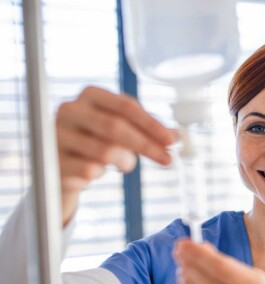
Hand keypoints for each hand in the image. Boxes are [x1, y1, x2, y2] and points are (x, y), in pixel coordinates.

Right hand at [56, 86, 174, 224]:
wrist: (61, 162)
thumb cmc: (97, 139)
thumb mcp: (121, 128)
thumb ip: (146, 129)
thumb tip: (176, 135)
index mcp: (90, 95)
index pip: (126, 106)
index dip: (152, 124)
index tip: (172, 140)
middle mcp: (70, 110)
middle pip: (116, 127)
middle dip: (146, 146)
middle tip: (167, 159)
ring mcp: (58, 134)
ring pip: (105, 151)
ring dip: (125, 161)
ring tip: (126, 163)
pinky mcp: (53, 160)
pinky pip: (91, 170)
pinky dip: (102, 172)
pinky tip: (98, 170)